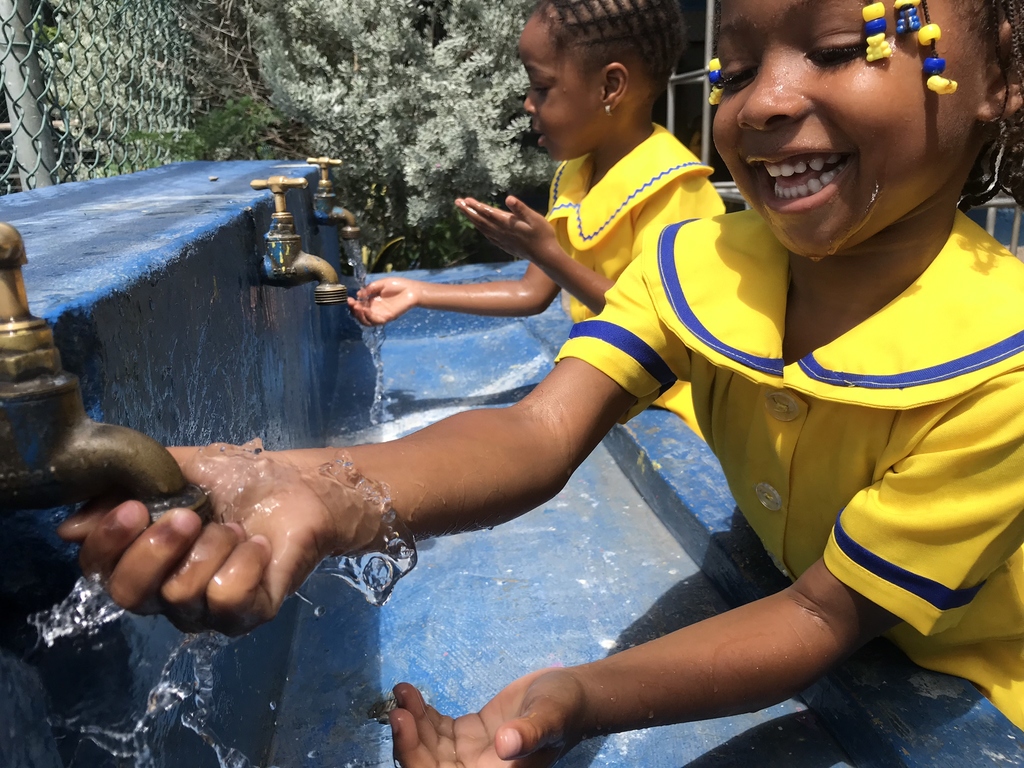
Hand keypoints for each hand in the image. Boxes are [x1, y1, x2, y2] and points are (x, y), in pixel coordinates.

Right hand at [57, 443, 388, 634]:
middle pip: (130, 595)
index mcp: (144, 560)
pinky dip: (243, 564)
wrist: (300, 485)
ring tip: (235, 526)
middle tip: (189, 515)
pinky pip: (228, 601)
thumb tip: (70, 528)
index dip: (108, 544)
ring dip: (212, 548)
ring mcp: (207, 610)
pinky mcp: (248, 614)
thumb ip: (123, 491)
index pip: (100, 572)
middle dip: (155, 550)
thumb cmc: (237, 479)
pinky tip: (256, 544)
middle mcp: (167, 593)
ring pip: (182, 595)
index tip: (133, 507)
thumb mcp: (174, 471)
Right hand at [348, 277, 422, 325]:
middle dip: (354, 311)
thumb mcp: (380, 284)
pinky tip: (365, 310)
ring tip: (357, 308)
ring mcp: (381, 314)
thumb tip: (358, 294)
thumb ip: (369, 289)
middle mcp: (375, 309)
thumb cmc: (398, 285)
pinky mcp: (388, 317)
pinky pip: (376, 321)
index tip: (349, 299)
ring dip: (360, 316)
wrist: (412, 289)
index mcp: (373, 301)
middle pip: (361, 316)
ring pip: (367, 321)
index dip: (353, 304)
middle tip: (352, 303)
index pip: (360, 306)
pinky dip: (369, 317)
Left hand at [389, 668, 586, 767]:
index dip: (417, 758)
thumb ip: (530, 732)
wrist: (574, 695)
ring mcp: (471, 754)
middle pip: (428, 766)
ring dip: (411, 723)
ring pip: (428, 748)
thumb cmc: (567, 708)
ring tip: (402, 692)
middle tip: (398, 708)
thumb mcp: (550, 716)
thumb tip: (506, 745)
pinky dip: (420, 713)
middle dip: (408, 741)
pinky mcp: (468, 735)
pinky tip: (410, 692)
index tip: (404, 724)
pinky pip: (435, 731)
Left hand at [456, 196, 558, 265]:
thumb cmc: (543, 235)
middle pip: (481, 220)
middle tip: (457, 202)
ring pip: (483, 228)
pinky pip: (489, 236)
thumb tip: (509, 198)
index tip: (465, 200)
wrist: (545, 256)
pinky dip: (481, 229)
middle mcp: (502, 232)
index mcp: (508, 223)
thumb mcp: (535, 218)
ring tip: (465, 211)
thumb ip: (521, 209)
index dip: (476, 206)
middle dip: (469, 211)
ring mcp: (502, 240)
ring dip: (473, 219)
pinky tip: (480, 228)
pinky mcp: (505, 245)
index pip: (488, 213)